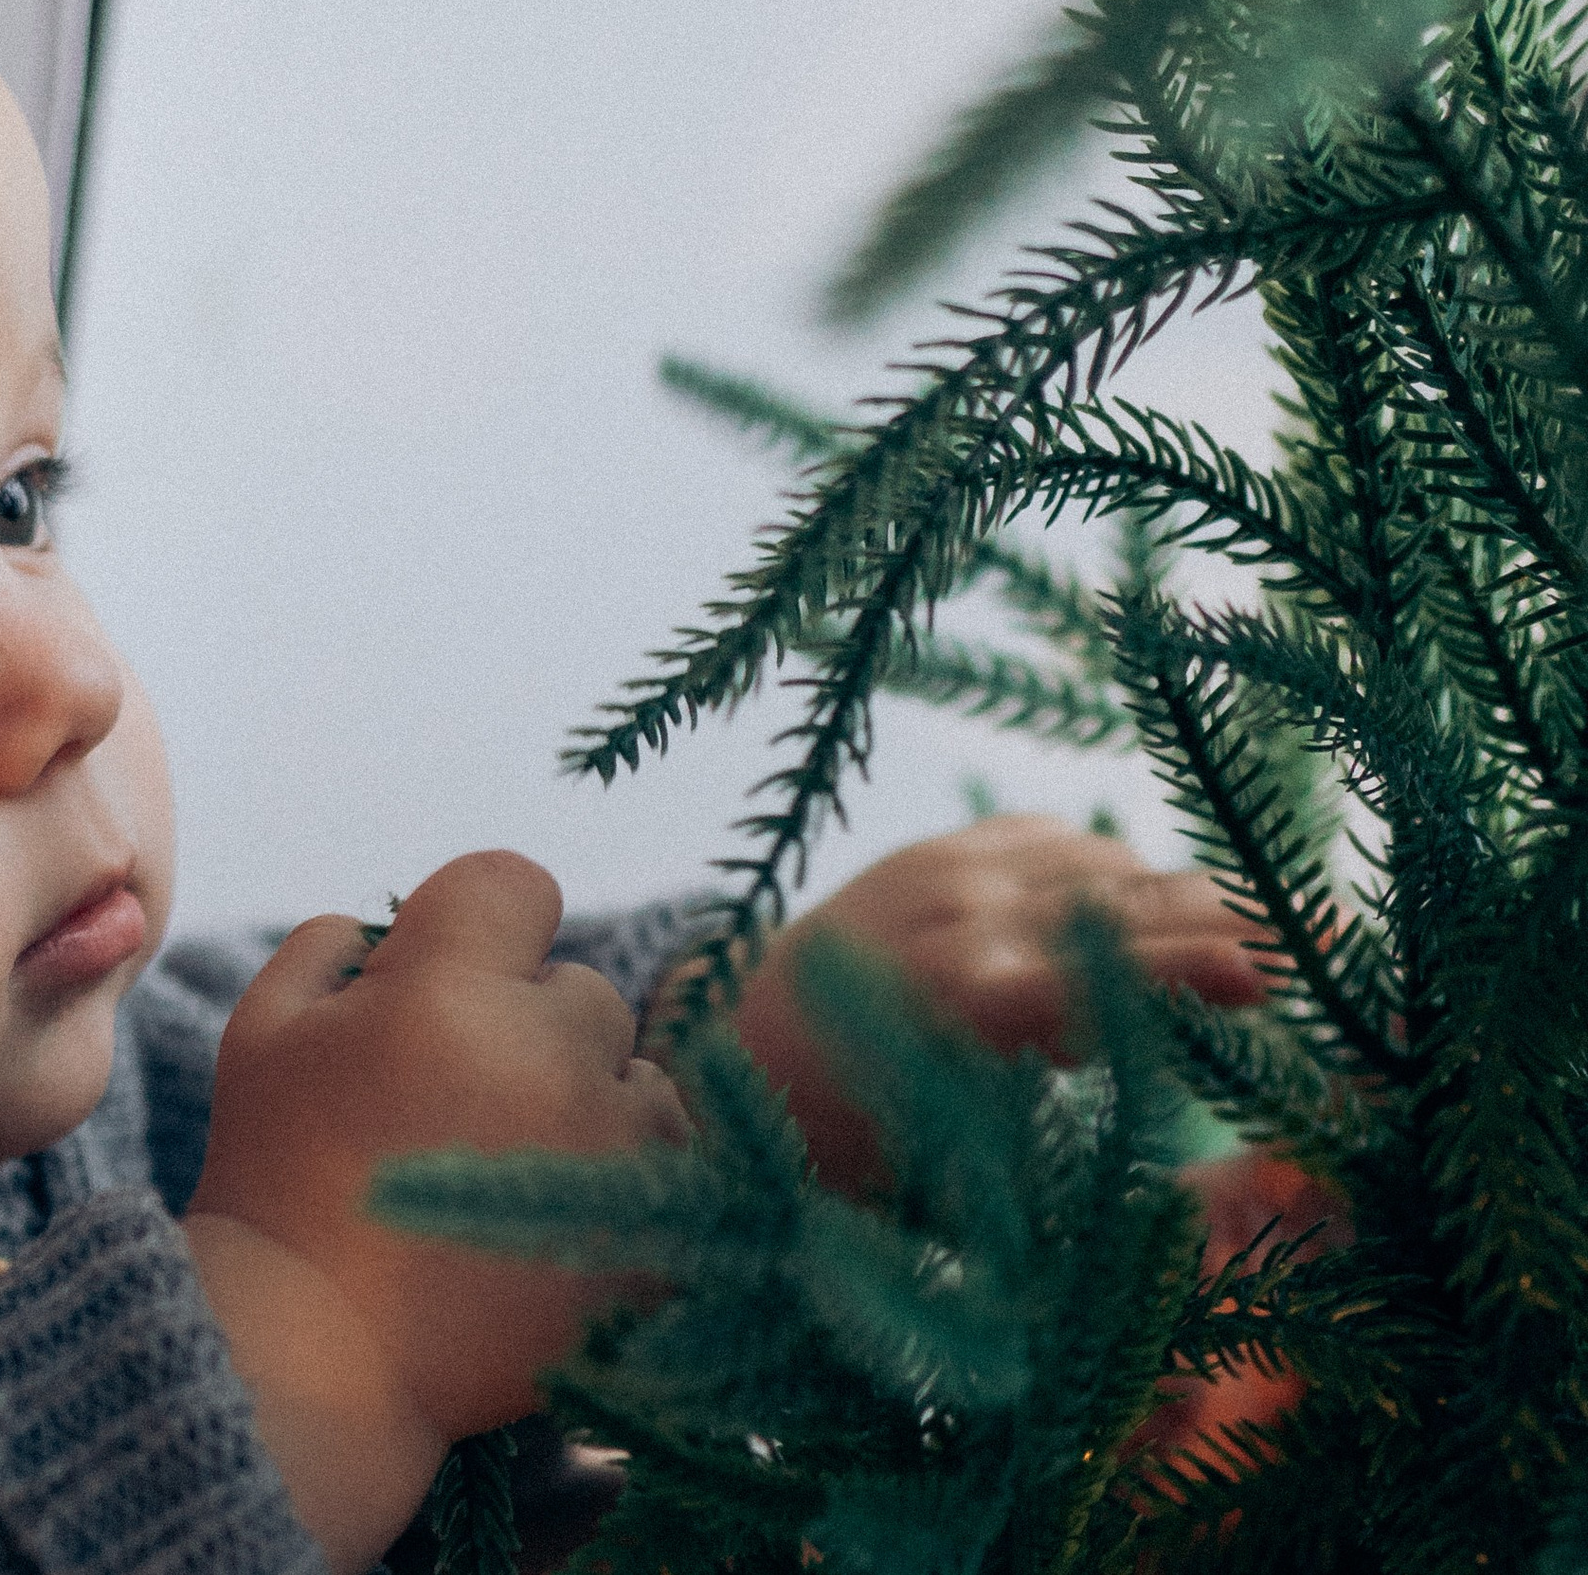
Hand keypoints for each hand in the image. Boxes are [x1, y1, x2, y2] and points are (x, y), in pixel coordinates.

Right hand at [184, 851, 688, 1572]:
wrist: (316, 1366)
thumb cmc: (276, 1187)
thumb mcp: (262, 1034)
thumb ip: (333, 944)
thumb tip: (399, 926)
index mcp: (448, 989)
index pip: (516, 883)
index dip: (482, 927)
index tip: (453, 984)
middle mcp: (549, 1054)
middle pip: (583, 990)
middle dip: (529, 1030)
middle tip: (457, 1109)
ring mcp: (613, 1148)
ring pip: (640, 1076)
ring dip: (590, 1105)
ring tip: (504, 1176)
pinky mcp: (656, 1234)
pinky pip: (673, 1168)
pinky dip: (627, 1186)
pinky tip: (549, 1228)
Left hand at [706, 815, 1268, 1192]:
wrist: (718, 1058)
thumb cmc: (837, 1155)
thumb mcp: (953, 1191)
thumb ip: (1078, 1177)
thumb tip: (1224, 1206)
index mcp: (960, 1008)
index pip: (1104, 974)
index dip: (1192, 967)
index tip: (1277, 974)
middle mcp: (958, 921)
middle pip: (1128, 907)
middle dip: (1231, 922)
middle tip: (1329, 944)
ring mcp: (942, 870)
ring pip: (1104, 865)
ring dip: (1178, 902)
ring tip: (1256, 944)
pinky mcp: (932, 849)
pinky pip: (1055, 841)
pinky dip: (1110, 872)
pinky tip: (1147, 916)